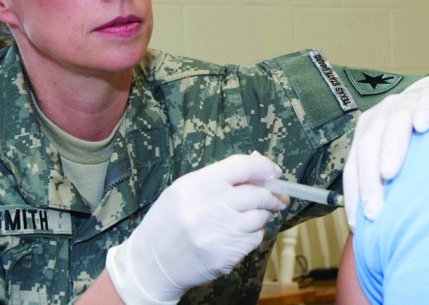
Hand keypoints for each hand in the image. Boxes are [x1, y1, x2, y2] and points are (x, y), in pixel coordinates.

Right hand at [106, 152, 287, 304]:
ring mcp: (218, 233)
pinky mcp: (226, 255)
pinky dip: (253, 235)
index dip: (264, 167)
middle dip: (272, 196)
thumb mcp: (184, 191)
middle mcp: (207, 207)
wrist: (151, 262)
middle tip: (277, 198)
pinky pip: (253, 239)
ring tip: (255, 217)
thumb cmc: (169, 221)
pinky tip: (239, 235)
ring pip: (259, 218)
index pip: (241, 166)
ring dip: (263, 216)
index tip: (275, 173)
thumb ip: (219, 178)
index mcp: (195, 185)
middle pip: (256, 193)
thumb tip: (258, 169)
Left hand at [343, 74, 428, 229]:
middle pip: (369, 145)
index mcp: (366, 131)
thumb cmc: (416, 139)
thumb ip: (386, 180)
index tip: (359, 222)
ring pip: (394, 123)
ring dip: (390, 148)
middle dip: (369, 179)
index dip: (354, 192)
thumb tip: (377, 226)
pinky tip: (422, 127)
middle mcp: (382, 115)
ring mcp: (406, 103)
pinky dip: (422, 113)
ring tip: (389, 172)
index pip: (354, 163)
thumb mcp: (396, 157)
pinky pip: (426, 102)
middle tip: (375, 209)